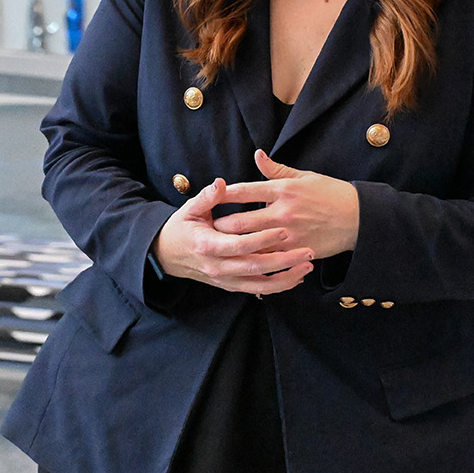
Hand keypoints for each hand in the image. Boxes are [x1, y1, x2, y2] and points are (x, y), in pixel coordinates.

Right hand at [152, 176, 315, 295]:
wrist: (165, 255)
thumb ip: (207, 196)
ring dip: (286, 278)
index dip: (263, 238)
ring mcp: (224, 280)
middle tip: (308, 252)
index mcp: (207, 245)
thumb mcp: (189, 209)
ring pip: (260, 285)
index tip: (285, 229)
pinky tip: (296, 277)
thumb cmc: (181, 228)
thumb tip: (222, 183)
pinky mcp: (230, 286)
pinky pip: (257, 290)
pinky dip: (278, 286)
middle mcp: (217, 267)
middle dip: (284, 261)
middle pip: (256, 268)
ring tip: (308, 267)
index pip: (240, 245)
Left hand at [213, 150, 359, 259]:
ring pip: (251, 243)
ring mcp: (290, 234)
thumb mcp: (304, 177)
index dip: (222, 195)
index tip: (208, 198)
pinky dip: (256, 260)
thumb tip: (257, 155)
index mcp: (283, 190)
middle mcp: (283, 212)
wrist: (359, 218)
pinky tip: (244, 261)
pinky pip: (270, 259)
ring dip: (234, 246)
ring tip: (219, 247)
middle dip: (221, 226)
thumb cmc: (330, 193)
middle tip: (207, 228)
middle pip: (240, 221)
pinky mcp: (297, 251)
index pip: (244, 191)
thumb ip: (276, 170)